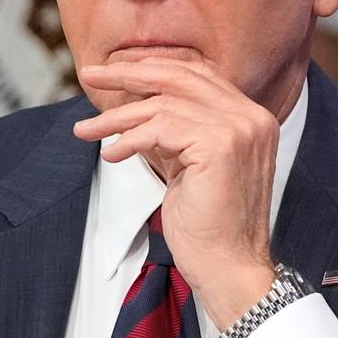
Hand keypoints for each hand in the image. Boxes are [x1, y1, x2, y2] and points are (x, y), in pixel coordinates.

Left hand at [74, 57, 279, 324]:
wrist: (230, 268)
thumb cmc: (209, 228)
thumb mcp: (190, 167)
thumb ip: (175, 133)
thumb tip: (136, 109)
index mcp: (250, 118)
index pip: (196, 74)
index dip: (152, 68)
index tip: (113, 73)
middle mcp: (251, 116)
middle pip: (179, 75)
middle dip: (128, 73)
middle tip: (89, 75)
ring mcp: (238, 129)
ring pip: (163, 103)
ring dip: (117, 117)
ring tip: (87, 130)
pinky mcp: (219, 146)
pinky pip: (160, 128)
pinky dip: (128, 139)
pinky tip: (111, 155)